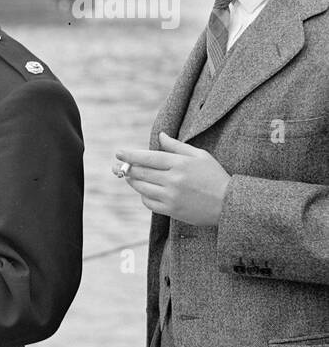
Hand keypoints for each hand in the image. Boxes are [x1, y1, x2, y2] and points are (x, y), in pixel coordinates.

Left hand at [114, 134, 230, 225]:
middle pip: (140, 173)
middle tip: (116, 167)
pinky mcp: (171, 210)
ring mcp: (171, 196)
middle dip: (125, 169)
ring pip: (141, 188)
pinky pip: (148, 202)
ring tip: (129, 177)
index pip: (148, 157)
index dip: (130, 155)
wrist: (229, 204)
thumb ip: (177, 146)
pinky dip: (143, 196)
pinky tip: (145, 191)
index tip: (118, 153)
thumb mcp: (200, 156)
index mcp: (180, 164)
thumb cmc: (214, 176)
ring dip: (132, 181)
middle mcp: (173, 180)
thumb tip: (160, 136)